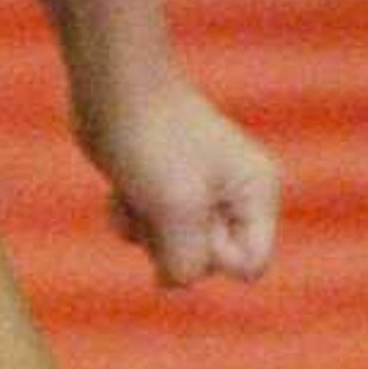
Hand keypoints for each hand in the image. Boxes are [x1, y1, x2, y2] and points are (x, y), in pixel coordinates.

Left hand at [78, 77, 281, 286]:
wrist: (110, 87)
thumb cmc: (150, 140)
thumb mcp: (176, 210)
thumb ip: (186, 260)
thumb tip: (171, 281)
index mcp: (257, 194)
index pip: (249, 265)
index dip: (214, 258)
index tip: (189, 220)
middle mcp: (234, 196)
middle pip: (208, 261)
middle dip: (173, 242)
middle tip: (156, 203)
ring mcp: (195, 193)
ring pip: (172, 249)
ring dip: (145, 230)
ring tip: (137, 191)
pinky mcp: (160, 189)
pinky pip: (148, 231)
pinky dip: (129, 216)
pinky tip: (119, 190)